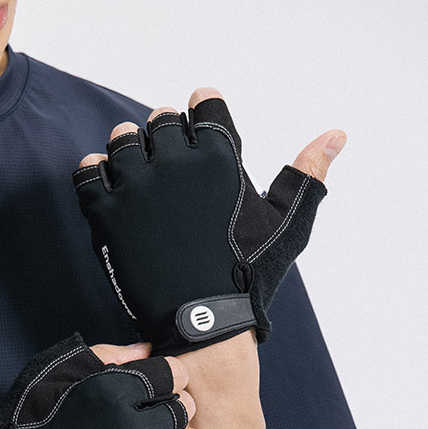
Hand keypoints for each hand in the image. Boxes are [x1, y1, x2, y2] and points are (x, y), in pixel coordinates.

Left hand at [73, 85, 345, 353]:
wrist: (199, 324)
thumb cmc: (245, 276)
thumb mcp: (286, 225)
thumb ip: (309, 173)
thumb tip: (338, 132)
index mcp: (220, 155)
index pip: (203, 104)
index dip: (201, 118)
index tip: (200, 140)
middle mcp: (176, 161)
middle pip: (161, 121)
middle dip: (166, 140)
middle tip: (172, 174)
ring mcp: (137, 186)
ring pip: (123, 140)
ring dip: (130, 153)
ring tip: (142, 182)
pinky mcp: (106, 212)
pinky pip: (89, 172)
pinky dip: (97, 176)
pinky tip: (113, 193)